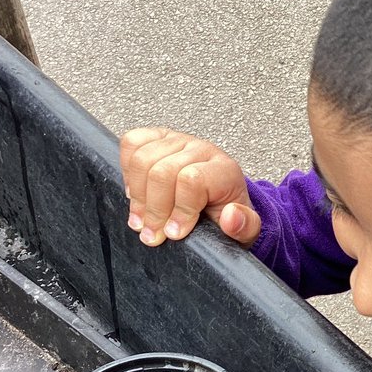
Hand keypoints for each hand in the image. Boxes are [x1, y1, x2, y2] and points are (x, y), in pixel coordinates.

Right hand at [120, 127, 260, 247]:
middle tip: (152, 234)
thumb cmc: (227, 215)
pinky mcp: (157, 138)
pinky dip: (127, 171)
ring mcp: (177, 141)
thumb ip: (245, 227)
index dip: (179, 210)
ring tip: (141, 219)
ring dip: (137, 196)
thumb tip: (231, 216)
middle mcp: (201, 149)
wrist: (219, 200)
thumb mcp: (245, 230)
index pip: (192, 180)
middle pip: (161, 172)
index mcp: (224, 170)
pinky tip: (136, 192)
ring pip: (142, 160)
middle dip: (154, 210)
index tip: (174, 233)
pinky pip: (131, 142)